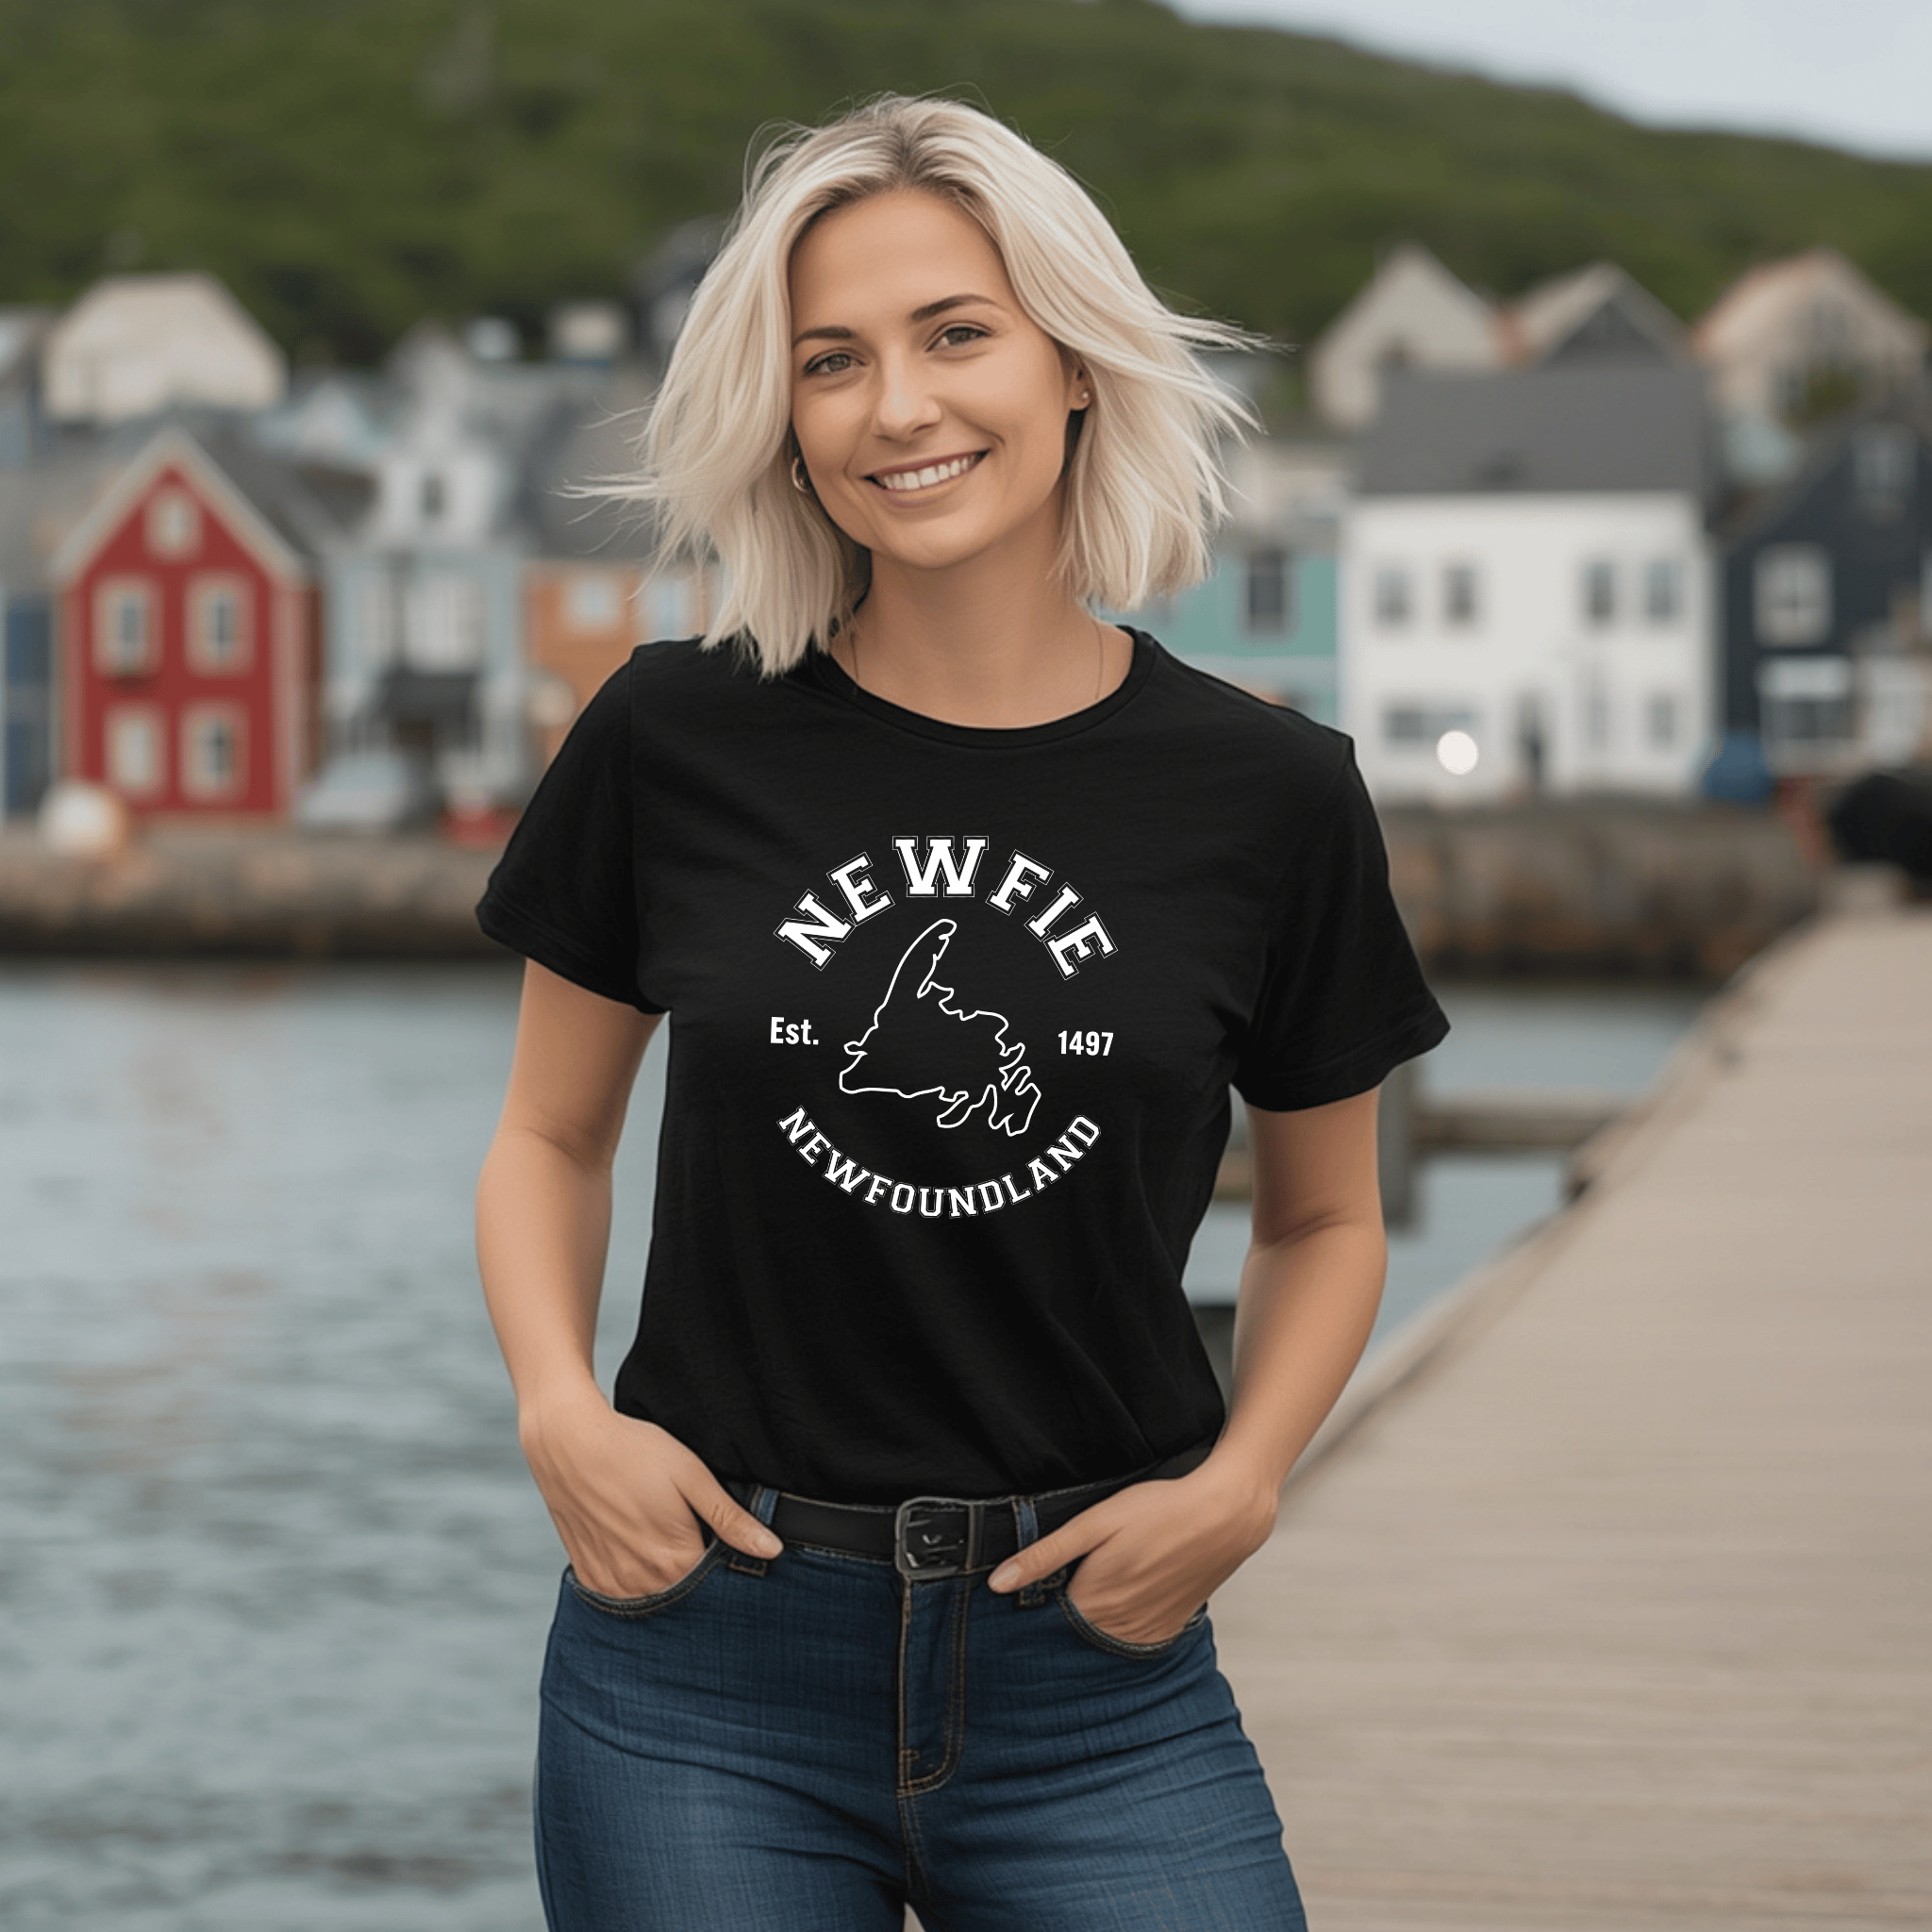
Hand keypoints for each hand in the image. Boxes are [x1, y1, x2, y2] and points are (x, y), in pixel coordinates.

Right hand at [518, 1389, 780, 1597]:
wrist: (568, 1442)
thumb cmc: (634, 1451)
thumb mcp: (691, 1476)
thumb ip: (730, 1519)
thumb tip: (772, 1550)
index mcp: (675, 1560)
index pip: (715, 1586)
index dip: (725, 1567)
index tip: (724, 1544)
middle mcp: (642, 1582)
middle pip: (684, 1595)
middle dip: (696, 1576)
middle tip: (690, 1532)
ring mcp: (612, 1583)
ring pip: (653, 1597)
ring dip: (664, 1579)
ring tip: (660, 1536)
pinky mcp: (589, 1575)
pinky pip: (621, 1593)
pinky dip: (634, 1578)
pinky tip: (635, 1545)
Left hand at [986, 1459, 1278, 1647]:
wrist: (1223, 1516)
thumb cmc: (1158, 1510)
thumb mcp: (1094, 1523)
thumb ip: (1044, 1556)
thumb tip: (997, 1584)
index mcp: (1092, 1604)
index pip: (1044, 1619)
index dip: (1037, 1597)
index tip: (1037, 1580)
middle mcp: (1117, 1629)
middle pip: (1072, 1629)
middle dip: (1065, 1607)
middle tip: (1078, 1569)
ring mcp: (1145, 1633)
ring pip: (1101, 1635)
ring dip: (1095, 1615)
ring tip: (1108, 1574)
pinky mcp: (1167, 1629)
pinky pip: (1131, 1637)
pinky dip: (1122, 1620)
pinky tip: (1131, 1587)